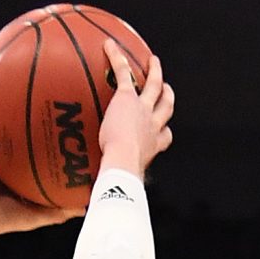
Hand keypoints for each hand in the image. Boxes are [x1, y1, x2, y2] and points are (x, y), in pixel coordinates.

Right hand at [0, 49, 83, 241]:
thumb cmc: (0, 219)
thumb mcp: (37, 213)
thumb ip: (61, 208)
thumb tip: (86, 205)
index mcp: (16, 166)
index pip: (36, 143)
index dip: (50, 129)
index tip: (68, 115)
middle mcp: (2, 152)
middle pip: (19, 121)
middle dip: (33, 104)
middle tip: (50, 84)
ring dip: (2, 93)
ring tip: (14, 70)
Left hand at [97, 41, 174, 178]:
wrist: (123, 160)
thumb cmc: (122, 176)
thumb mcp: (120, 181)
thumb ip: (111, 186)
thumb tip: (91, 212)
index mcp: (153, 145)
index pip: (164, 137)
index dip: (164, 131)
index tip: (163, 130)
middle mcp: (153, 125)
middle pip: (166, 108)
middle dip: (168, 97)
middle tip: (167, 89)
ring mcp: (143, 110)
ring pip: (155, 86)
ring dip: (156, 73)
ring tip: (154, 61)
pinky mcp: (128, 98)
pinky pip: (124, 73)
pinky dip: (117, 58)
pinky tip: (108, 45)